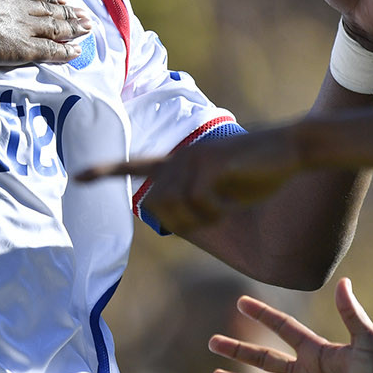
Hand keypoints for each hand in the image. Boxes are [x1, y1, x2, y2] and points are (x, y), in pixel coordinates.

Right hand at [0, 0, 91, 65]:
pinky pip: (51, 50)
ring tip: (88, 29)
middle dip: (67, 13)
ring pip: (55, 27)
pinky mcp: (24, 48)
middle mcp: (19, 6)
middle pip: (49, 9)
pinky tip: (77, 53)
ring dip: (73, 28)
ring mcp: (24, 27)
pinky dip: (66, 51)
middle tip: (84, 16)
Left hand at [75, 127, 302, 233]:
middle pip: (157, 204)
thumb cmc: (260, 171)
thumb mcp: (222, 191)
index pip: (137, 165)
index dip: (108, 172)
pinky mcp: (212, 164)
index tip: (79, 176)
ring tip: (224, 207)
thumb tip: (173, 224)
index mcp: (182, 160)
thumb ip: (195, 201)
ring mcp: (196, 158)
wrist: (292, 149)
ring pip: (174, 205)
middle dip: (181, 222)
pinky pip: (199, 203)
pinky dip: (214, 211)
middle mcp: (182, 156)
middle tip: (215, 216)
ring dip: (199, 219)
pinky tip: (232, 203)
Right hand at [208, 278, 372, 372]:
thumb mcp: (368, 341)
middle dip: (238, 350)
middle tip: (213, 342)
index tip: (241, 301)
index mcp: (314, 351)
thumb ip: (352, 314)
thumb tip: (343, 282)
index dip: (263, 315)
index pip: (283, 328)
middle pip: (263, 358)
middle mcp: (304, 371)